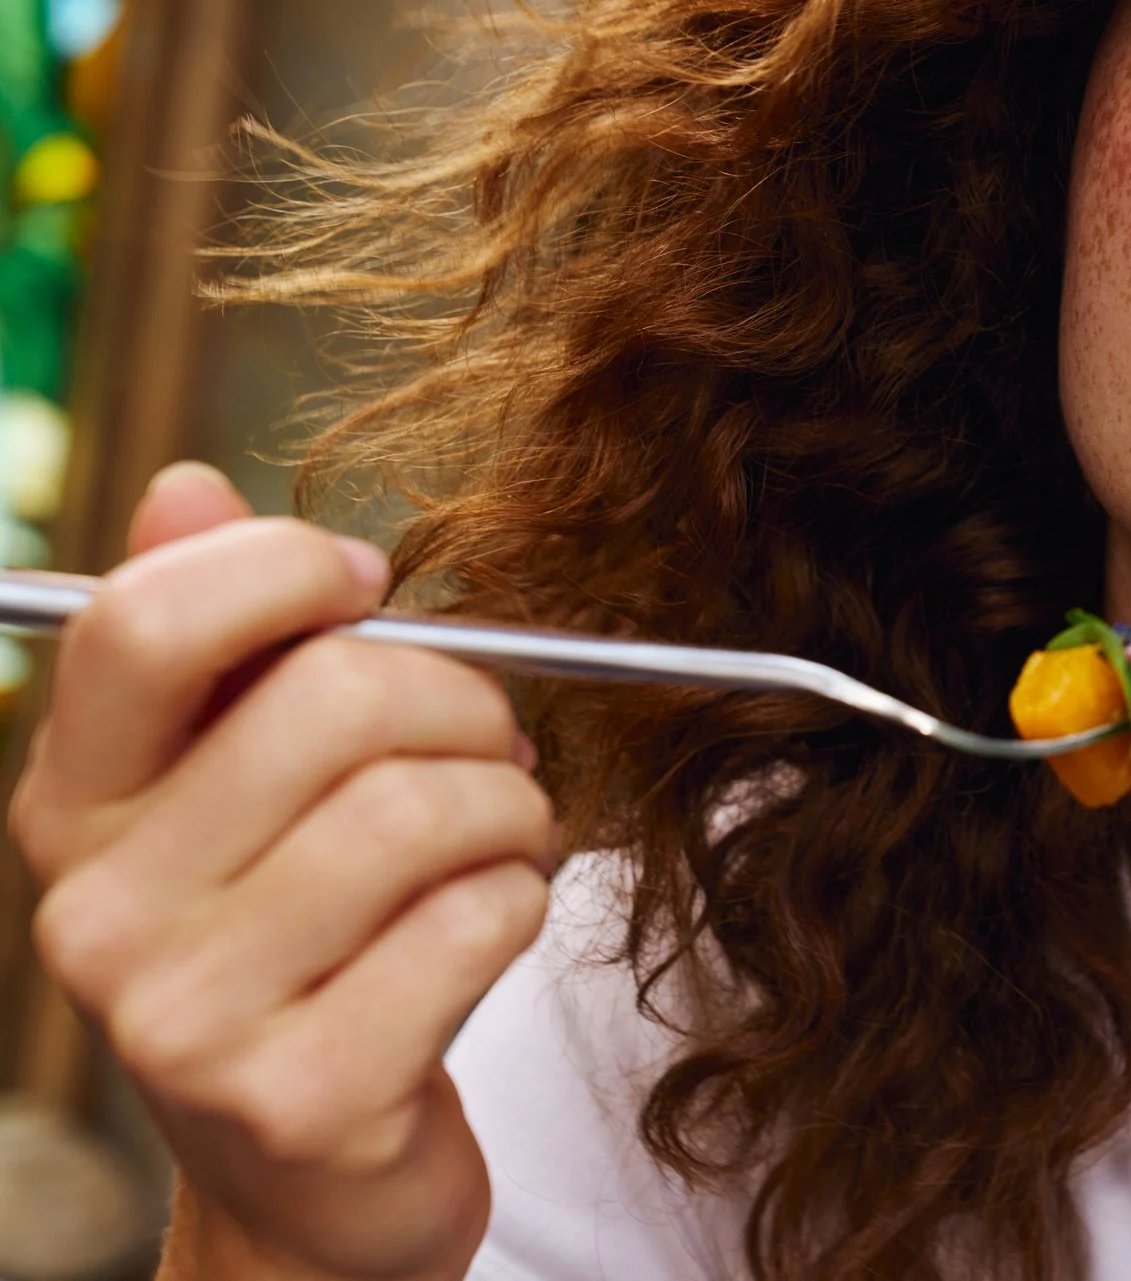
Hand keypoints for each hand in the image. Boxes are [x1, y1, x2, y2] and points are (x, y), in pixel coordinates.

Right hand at [8, 463, 553, 1280]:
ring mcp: (186, 1018)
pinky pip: (476, 921)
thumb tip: (185, 488)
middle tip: (492, 745)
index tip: (369, 586)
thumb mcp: (240, 790)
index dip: (287, 566)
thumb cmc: (305, 942)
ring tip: (502, 839)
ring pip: (424, 810)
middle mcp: (101, 912)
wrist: (314, 1176)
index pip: (143, 621)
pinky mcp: (299, 1098)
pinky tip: (491, 925)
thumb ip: (218, 636)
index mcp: (73, 806)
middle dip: (462, 703)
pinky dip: (521, 901)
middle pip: (334, 699)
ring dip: (511, 809)